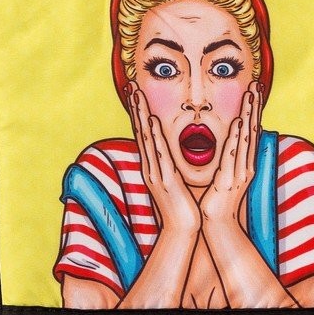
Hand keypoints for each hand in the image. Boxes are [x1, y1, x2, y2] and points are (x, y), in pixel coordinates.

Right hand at [126, 81, 200, 236]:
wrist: (181, 229)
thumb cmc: (180, 204)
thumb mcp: (172, 178)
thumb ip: (168, 162)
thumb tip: (167, 149)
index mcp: (153, 164)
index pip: (144, 133)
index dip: (139, 112)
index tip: (136, 93)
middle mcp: (150, 165)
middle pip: (140, 131)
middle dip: (136, 108)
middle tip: (131, 85)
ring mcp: (155, 171)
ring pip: (146, 138)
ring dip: (141, 115)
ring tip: (137, 96)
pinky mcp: (165, 179)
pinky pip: (159, 154)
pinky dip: (153, 138)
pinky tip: (150, 122)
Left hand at [199, 81, 261, 225]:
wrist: (218, 224)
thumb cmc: (219, 199)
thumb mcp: (226, 173)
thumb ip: (229, 157)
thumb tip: (229, 141)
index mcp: (244, 162)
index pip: (250, 130)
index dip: (253, 110)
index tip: (254, 91)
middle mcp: (246, 164)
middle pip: (252, 129)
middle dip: (254, 106)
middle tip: (256, 84)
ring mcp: (239, 171)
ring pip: (246, 136)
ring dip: (249, 114)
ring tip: (251, 95)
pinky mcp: (229, 179)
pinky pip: (233, 153)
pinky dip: (237, 137)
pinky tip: (239, 122)